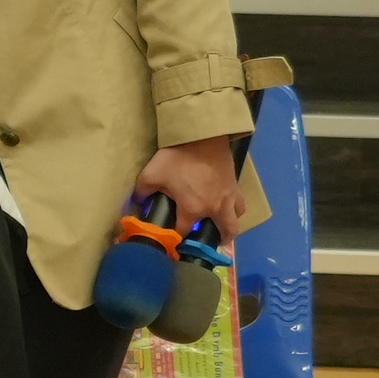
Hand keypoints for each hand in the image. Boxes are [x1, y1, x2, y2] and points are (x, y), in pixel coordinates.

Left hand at [132, 134, 246, 235]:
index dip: (175, 239)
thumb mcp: (152, 174)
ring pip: (235, 221)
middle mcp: (215, 208)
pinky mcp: (236, 186)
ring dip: (227, 226)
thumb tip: (138, 202)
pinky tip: (224, 206)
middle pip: (224, 234)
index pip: (184, 233)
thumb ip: (143, 192)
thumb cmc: (177, 157)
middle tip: (204, 241)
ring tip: (217, 224)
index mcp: (193, 209)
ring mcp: (229, 197)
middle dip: (215, 241)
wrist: (202, 136)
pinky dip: (234, 210)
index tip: (170, 240)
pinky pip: (240, 205)